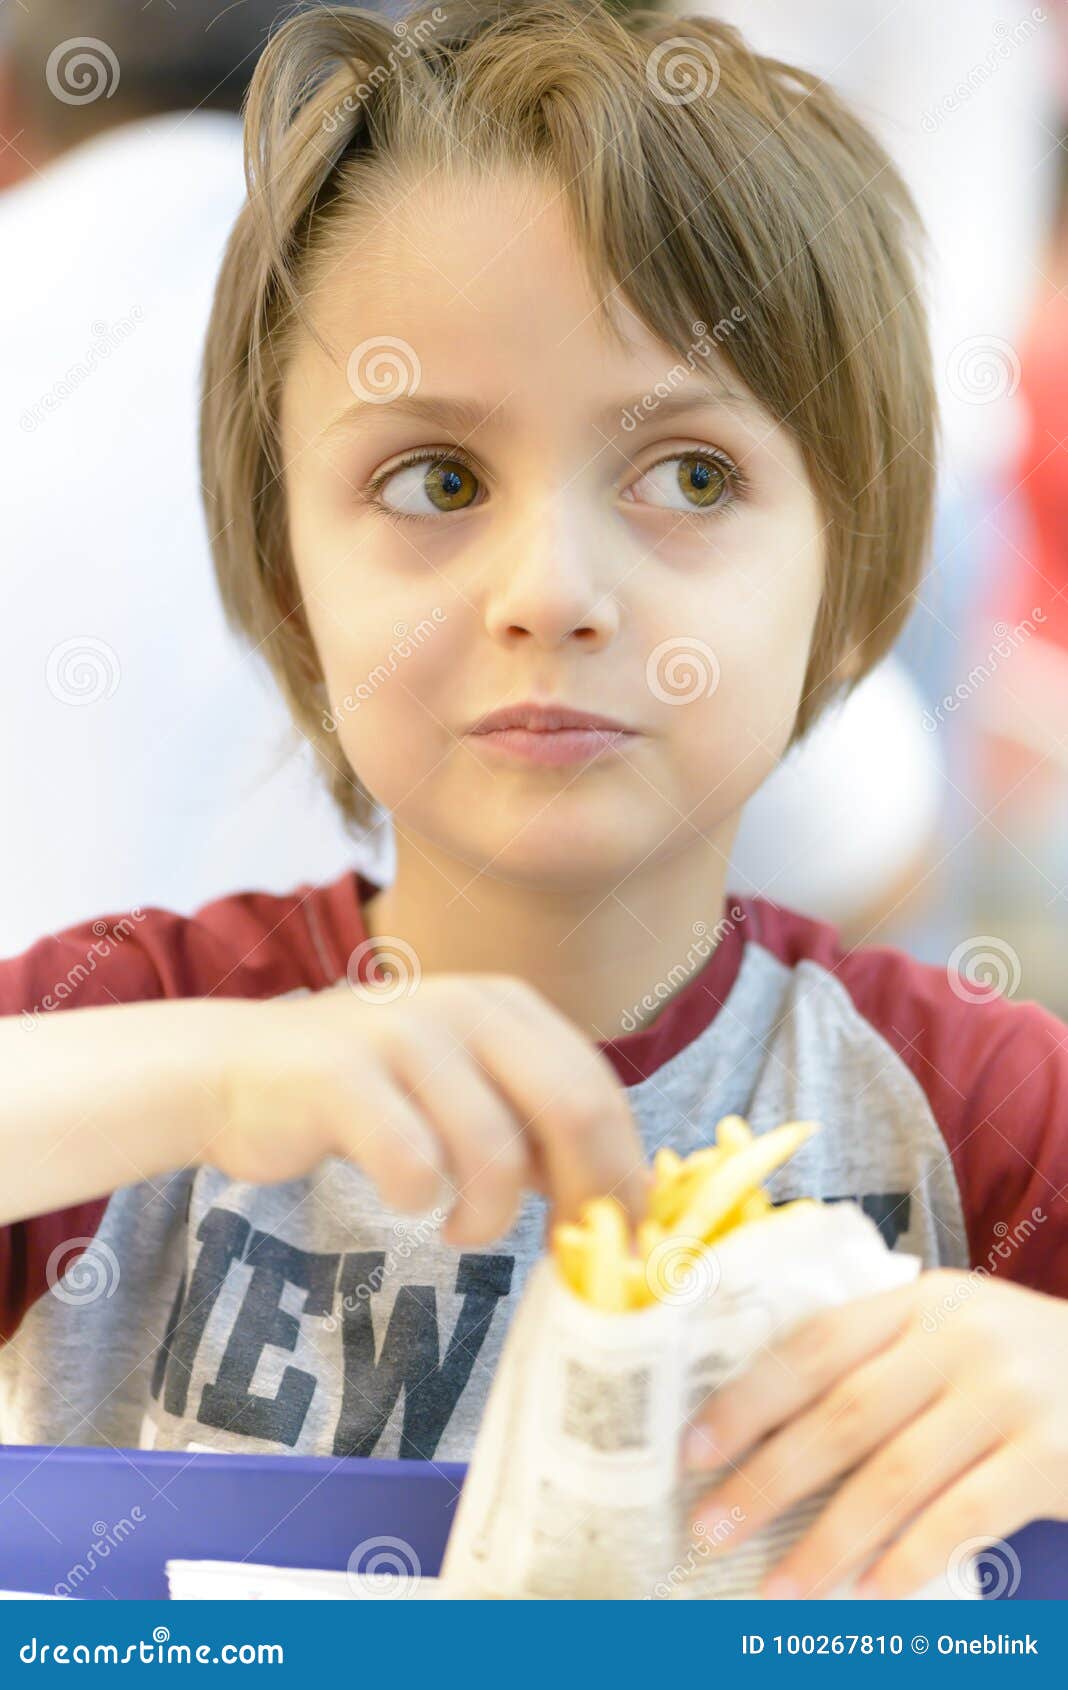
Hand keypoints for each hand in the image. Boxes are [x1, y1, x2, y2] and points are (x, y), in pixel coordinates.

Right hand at [202, 974, 647, 1244]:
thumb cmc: (363, 1093)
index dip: (624, 1169)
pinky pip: (413, 1163)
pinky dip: (420, 1200)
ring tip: (464, 1231)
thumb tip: (615, 1196)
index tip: (621, 1236)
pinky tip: (407, 1200)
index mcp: (505, 1004)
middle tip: (570, 1252)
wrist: (234, 1071)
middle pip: (572, 1109)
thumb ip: (529, 1122)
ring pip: (495, 1150)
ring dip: (490, 1216)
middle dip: (586, 1195)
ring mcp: (402, 1035)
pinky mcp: (341, 1076)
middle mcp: (464, 1005)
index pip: (599, 1089)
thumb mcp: (461, 1088)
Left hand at [683, 1269, 1067, 1597]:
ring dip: (826, 1540)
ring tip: (775, 1587)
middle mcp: (959, 1340)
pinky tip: (866, 1594)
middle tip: (709, 1529)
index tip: (692, 1452)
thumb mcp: (950, 1331)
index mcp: (918, 1302)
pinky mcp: (1049, 1460)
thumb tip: (760, 1433)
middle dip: (767, 1479)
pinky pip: (963, 1518)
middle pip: (843, 1415)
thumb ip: (876, 1360)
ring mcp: (1007, 1399)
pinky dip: (908, 1559)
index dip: (748, 1399)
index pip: (814, 1345)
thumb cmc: (1016, 1363)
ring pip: (894, 1476)